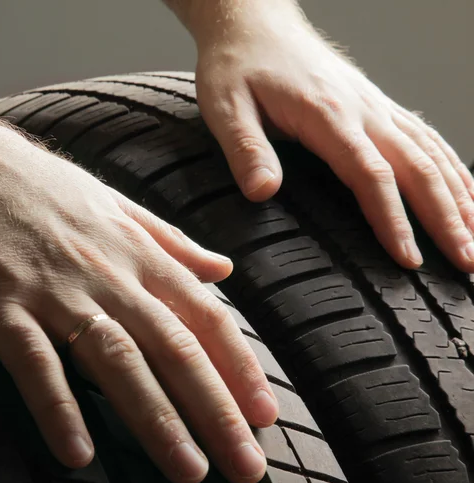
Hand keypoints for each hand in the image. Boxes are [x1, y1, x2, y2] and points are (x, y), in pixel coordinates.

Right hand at [0, 124, 277, 482]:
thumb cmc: (33, 183)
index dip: (240, 366)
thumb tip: (222, 268)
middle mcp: (105, 274)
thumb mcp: (113, 201)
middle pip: (174, 347)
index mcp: (135, 251)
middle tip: (247, 462)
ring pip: (117, 360)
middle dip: (216, 408)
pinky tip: (79, 453)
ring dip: (156, 419)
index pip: (203, 315)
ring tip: (188, 468)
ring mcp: (52, 290)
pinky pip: (34, 364)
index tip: (265, 411)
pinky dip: (57, 408)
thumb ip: (170, 240)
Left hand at [190, 1, 473, 271]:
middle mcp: (362, 110)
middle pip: (417, 168)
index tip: (409, 259)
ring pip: (430, 153)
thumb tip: (263, 193)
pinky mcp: (374, 104)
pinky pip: (425, 137)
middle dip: (446, 218)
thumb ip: (246, 150)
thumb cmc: (237, 66)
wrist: (253, 23)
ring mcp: (374, 105)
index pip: (372, 175)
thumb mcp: (226, 108)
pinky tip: (465, 190)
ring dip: (459, 196)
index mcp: (327, 115)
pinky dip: (451, 166)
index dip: (393, 220)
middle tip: (466, 264)